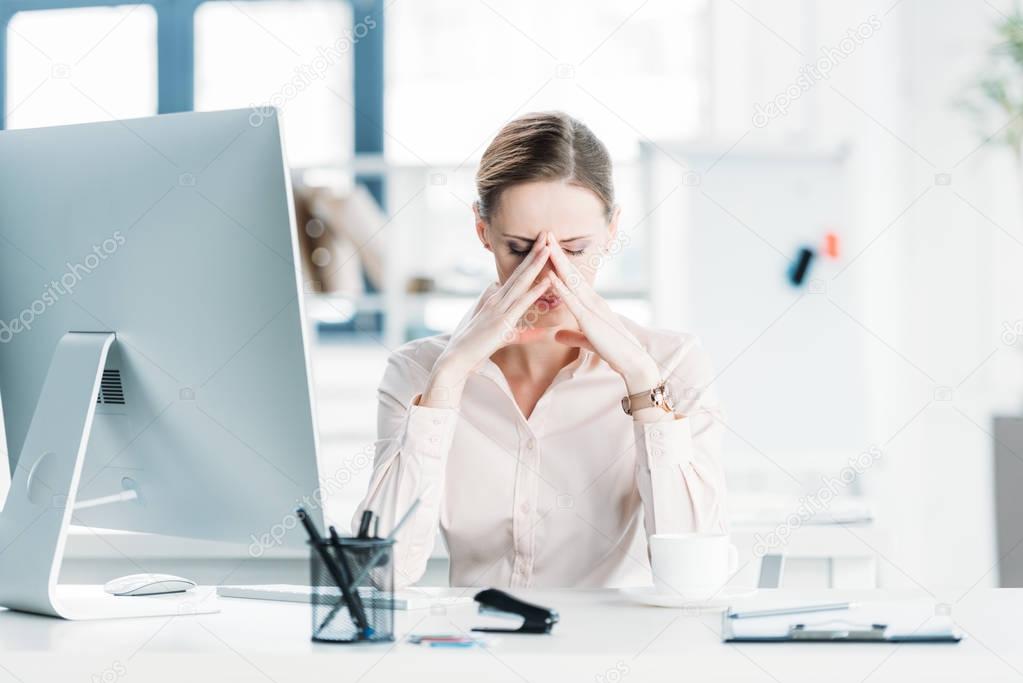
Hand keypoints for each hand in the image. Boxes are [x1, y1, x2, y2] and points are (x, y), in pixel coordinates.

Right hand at [420, 235, 554, 406]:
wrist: (456, 359)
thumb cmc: (474, 348)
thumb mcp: (503, 337)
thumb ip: (525, 332)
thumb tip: (541, 331)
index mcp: (496, 300)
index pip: (517, 275)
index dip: (529, 260)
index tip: (542, 244)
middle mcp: (497, 299)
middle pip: (520, 272)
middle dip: (534, 252)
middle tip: (547, 233)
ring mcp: (499, 309)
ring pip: (521, 282)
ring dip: (535, 264)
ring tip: (548, 247)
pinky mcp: (502, 323)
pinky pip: (521, 305)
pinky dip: (534, 292)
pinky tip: (546, 281)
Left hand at [544, 232, 661, 392]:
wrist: (632, 361)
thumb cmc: (613, 351)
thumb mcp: (588, 341)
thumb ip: (572, 336)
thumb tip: (556, 335)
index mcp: (592, 303)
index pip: (573, 278)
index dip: (560, 262)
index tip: (549, 247)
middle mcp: (592, 300)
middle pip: (571, 272)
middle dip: (557, 252)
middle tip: (545, 232)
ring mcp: (591, 308)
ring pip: (571, 280)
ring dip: (557, 262)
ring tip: (546, 244)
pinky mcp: (589, 320)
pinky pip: (572, 301)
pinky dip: (560, 288)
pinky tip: (550, 276)